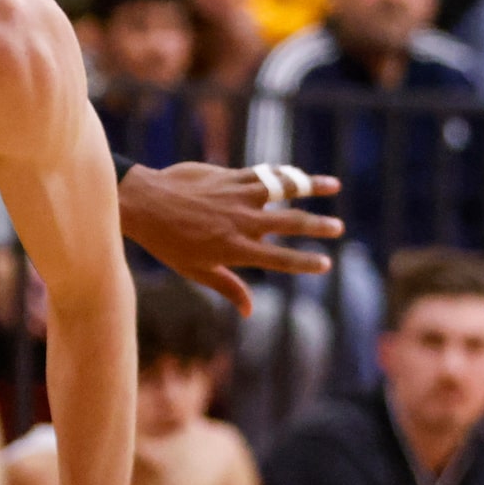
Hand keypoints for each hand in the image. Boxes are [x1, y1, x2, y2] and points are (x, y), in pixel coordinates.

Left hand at [117, 162, 343, 311]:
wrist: (145, 203)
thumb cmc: (167, 241)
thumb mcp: (195, 270)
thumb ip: (227, 287)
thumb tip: (249, 311)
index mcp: (235, 249)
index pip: (279, 259)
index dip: (305, 263)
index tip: (326, 264)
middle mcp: (242, 222)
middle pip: (290, 223)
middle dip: (318, 226)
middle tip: (338, 228)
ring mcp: (238, 196)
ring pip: (284, 189)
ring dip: (311, 186)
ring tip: (334, 185)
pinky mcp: (232, 176)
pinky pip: (265, 173)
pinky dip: (285, 174)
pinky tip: (300, 174)